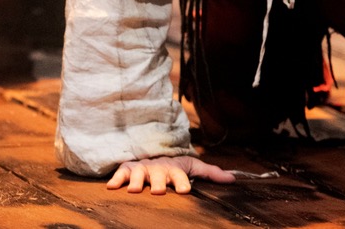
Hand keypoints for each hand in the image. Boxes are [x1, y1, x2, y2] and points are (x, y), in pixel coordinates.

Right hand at [106, 155, 236, 194]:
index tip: (185, 190)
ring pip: (138, 174)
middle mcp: (158, 168)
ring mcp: (142, 168)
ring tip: (133, 191)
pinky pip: (121, 173)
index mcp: (175, 169)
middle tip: (157, 191)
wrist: (154, 154)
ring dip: (135, 181)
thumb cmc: (175, 167)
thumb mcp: (193, 167)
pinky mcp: (128, 169)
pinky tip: (111, 187)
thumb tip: (233, 179)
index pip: (180, 175)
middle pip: (158, 175)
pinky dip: (116, 179)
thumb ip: (211, 173)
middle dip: (157, 182)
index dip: (182, 181)